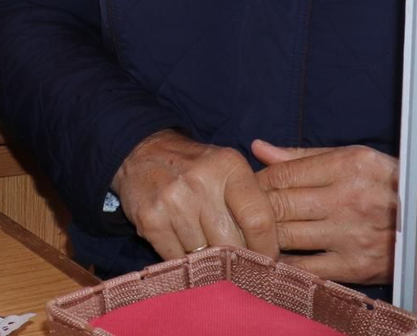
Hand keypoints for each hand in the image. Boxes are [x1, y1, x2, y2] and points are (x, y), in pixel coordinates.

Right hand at [110, 130, 278, 259]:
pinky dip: (185, 261)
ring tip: (206, 250)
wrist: (141, 152)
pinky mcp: (150, 219)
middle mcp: (200, 181)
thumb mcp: (228, 170)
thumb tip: (276, 254)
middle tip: (236, 265)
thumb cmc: (195, 168)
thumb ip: (253, 203)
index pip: (258, 220)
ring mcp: (172, 201)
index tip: (266, 262)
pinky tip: (184, 247)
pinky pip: (178, 259)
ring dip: (209, 262)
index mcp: (228, 166)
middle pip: (232, 244)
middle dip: (236, 261)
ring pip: (205, 256)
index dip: (266, 249)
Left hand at [253, 140, 398, 283]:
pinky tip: (271, 258)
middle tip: (239, 212)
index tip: (245, 188)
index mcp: (347, 166)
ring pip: (286, 236)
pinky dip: (283, 264)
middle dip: (252, 209)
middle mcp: (348, 199)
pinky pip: (306, 268)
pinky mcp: (356, 267)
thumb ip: (301, 157)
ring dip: (261, 236)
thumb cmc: (387, 185)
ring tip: (249, 233)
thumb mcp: (352, 158)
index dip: (255, 182)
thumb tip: (258, 149)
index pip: (281, 174)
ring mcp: (352, 235)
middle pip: (279, 205)